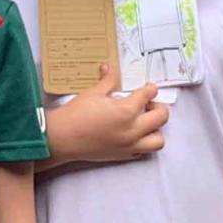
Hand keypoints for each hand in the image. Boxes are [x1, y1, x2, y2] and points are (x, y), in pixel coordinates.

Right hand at [44, 63, 166, 163]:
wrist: (61, 138)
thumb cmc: (75, 115)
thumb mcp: (93, 93)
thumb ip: (108, 81)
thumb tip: (109, 67)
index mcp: (126, 111)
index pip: (148, 95)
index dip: (150, 89)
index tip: (149, 88)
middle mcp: (132, 130)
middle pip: (161, 117)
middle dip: (159, 107)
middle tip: (148, 103)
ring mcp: (129, 145)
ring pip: (158, 140)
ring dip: (155, 129)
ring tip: (145, 122)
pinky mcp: (122, 155)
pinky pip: (143, 151)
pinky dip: (143, 143)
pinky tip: (133, 134)